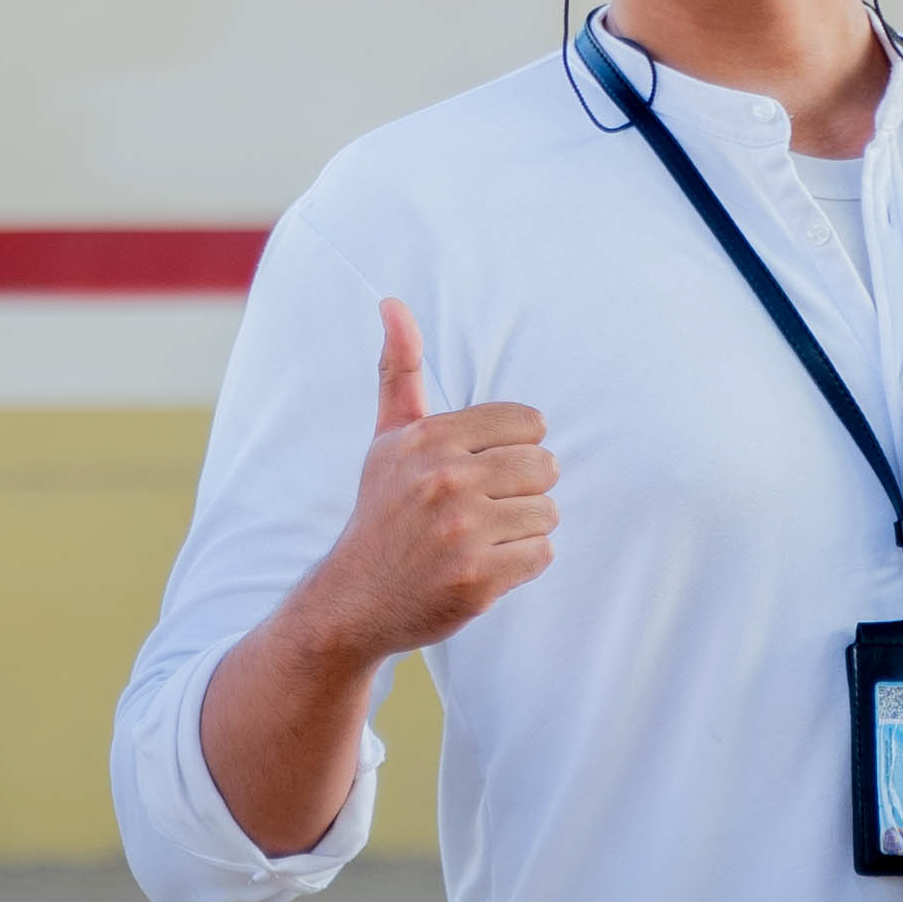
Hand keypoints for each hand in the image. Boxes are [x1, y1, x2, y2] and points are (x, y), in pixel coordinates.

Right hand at [283, 301, 555, 663]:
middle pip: (546, 467)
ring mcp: (461, 532)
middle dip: (524, 490)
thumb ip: (399, 370)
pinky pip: (542, 555)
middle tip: (488, 509)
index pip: (529, 423)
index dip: (514, 449)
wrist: (354, 599)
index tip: (483, 470)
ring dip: (524, 529)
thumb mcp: (387, 438)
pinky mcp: (477, 579)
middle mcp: (444, 480)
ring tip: (483, 538)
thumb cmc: (382, 511)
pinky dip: (521, 564)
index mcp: (429, 439)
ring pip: (548, 513)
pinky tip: (485, 565)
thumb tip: (392, 302)